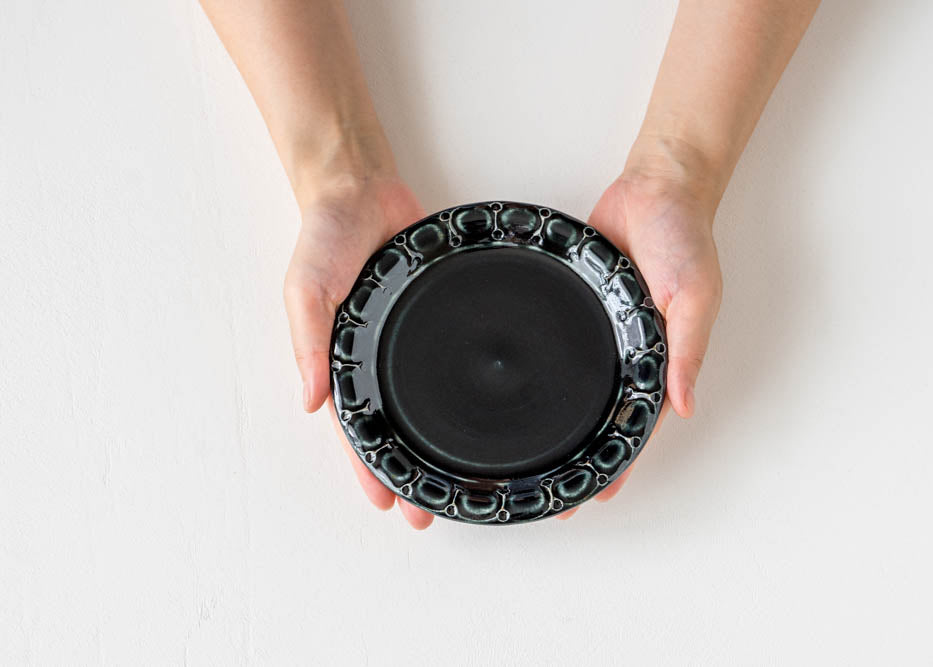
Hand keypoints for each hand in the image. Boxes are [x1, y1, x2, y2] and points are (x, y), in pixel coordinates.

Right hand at [284, 174, 435, 528]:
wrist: (362, 188)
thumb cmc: (325, 235)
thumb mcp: (306, 287)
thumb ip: (308, 339)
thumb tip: (311, 399)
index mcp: (341, 356)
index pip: (355, 426)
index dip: (369, 466)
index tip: (388, 501)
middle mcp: (376, 355)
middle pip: (393, 426)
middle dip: (408, 470)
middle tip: (431, 508)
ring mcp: (407, 340)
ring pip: (423, 402)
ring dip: (436, 441)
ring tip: (461, 477)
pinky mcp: (436, 316)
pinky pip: (446, 360)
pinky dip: (457, 390)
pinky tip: (479, 411)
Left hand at [561, 138, 723, 515]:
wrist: (656, 186)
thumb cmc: (684, 237)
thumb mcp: (695, 295)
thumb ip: (688, 349)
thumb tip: (685, 404)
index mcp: (663, 356)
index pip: (640, 422)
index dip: (620, 459)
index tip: (595, 494)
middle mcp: (633, 349)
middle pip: (605, 413)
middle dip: (582, 451)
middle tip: (550, 488)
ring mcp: (605, 329)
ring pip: (582, 386)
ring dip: (563, 418)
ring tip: (531, 452)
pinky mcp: (581, 304)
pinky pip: (565, 345)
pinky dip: (551, 370)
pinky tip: (527, 389)